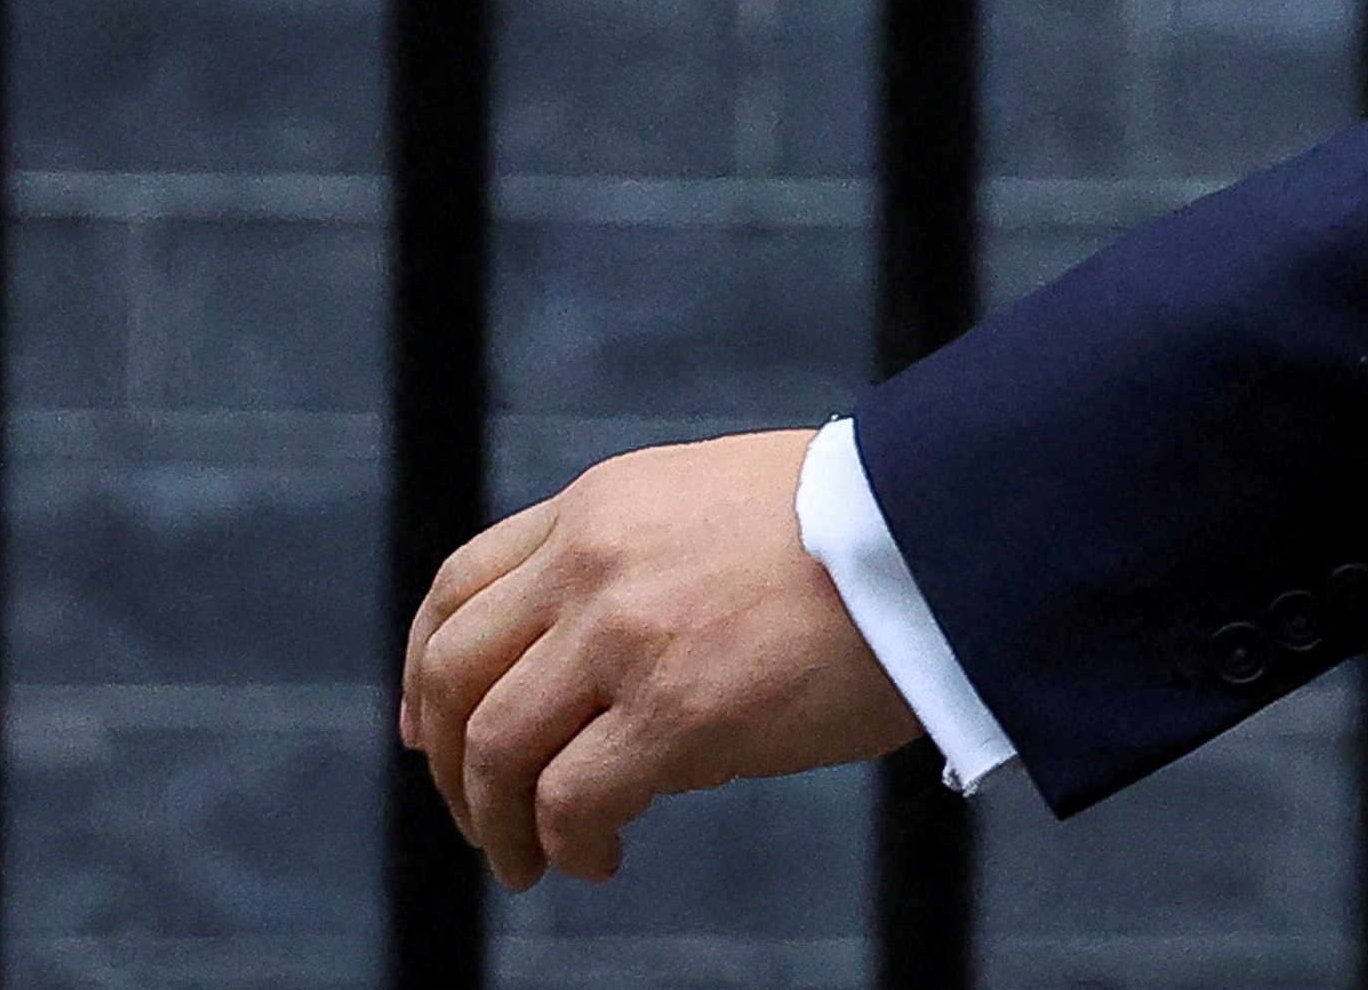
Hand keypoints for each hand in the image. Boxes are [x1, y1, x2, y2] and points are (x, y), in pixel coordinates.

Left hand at [399, 429, 925, 889]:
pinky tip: (600, 858)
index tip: (429, 729)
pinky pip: (571, 802)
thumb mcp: (715, 505)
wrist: (940, 532)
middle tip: (481, 816)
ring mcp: (627, 637)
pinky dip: (567, 845)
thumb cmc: (861, 527)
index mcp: (601, 506)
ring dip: (497, 824)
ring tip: (532, 862)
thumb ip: (639, 563)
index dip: (427, 671)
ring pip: (496, 749)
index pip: (457, 588)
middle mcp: (593, 563)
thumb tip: (594, 687)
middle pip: (456, 674)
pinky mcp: (676, 712)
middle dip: (449, 764)